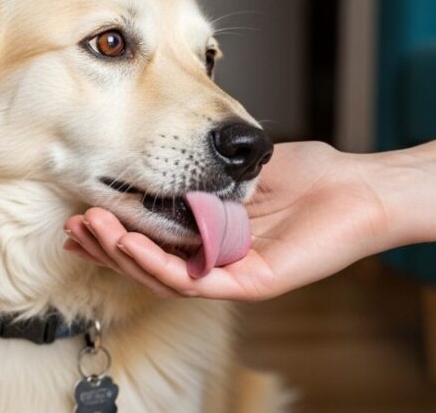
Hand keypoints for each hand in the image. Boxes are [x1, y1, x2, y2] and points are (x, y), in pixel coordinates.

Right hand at [64, 142, 393, 300]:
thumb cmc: (314, 176)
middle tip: (73, 229)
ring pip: (164, 278)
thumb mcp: (243, 166)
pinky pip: (196, 281)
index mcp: (214, 236)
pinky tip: (130, 245)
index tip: (83, 215)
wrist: (361, 187)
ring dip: (122, 256)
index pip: (155, 242)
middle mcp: (219, 260)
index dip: (116, 234)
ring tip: (89, 231)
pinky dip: (158, 264)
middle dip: (107, 248)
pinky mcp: (253, 283)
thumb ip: (204, 170)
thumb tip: (164, 152)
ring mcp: (234, 275)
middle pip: (150, 264)